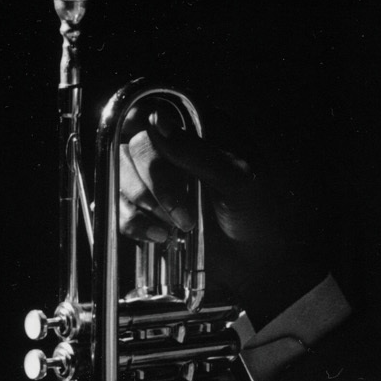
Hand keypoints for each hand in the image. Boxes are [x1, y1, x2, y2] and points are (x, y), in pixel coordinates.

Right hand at [116, 108, 326, 324]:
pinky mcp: (148, 214)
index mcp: (200, 134)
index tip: (160, 157)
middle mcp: (175, 153)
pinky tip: (160, 236)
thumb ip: (196, 152)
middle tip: (182, 212)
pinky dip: (133, 222)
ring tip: (175, 227)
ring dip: (143, 202)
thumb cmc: (260, 216)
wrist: (260, 264)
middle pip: (133, 148)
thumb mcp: (237, 180)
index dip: (148, 136)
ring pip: (120, 176)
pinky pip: (119, 209)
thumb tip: (156, 120)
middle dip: (154, 181)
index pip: (153, 117)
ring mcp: (158, 184)